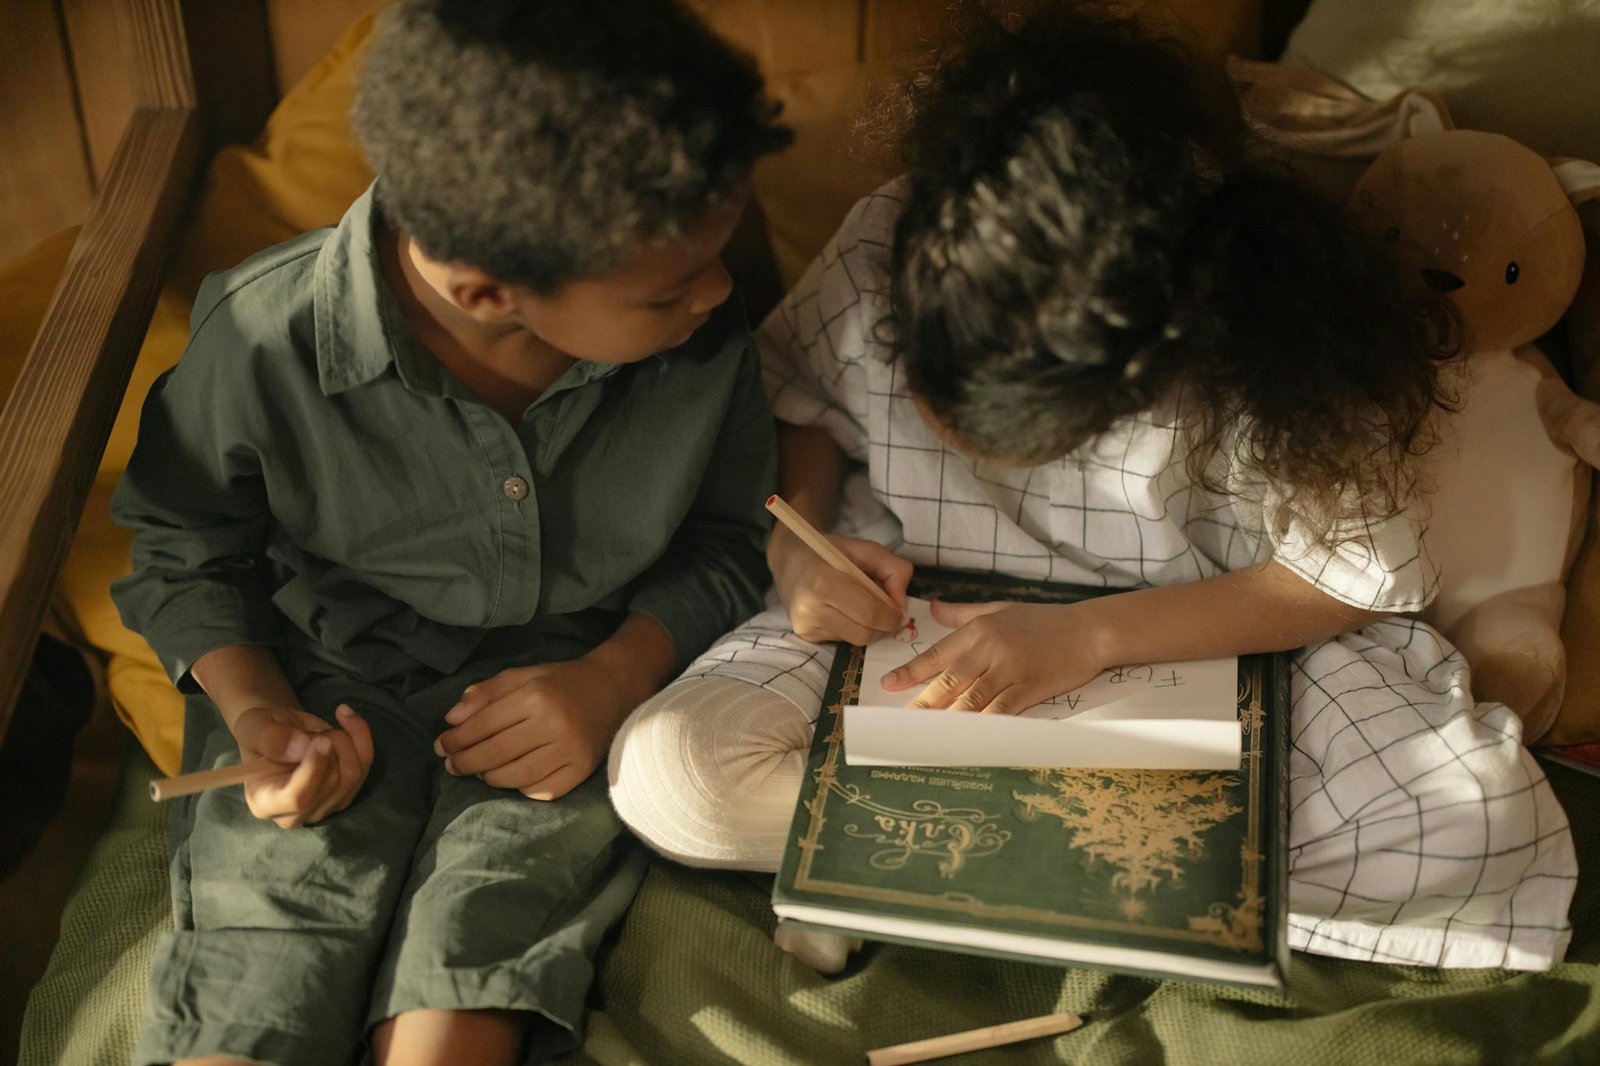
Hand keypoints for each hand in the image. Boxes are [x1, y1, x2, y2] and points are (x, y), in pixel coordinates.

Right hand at [230, 703, 373, 827]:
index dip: (315, 768)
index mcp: (264, 802)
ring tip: (319, 732)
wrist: (280, 731)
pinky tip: (345, 716)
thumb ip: (270, 737)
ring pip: (353, 773)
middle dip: (327, 742)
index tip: (321, 740)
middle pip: (332, 781)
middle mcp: (295, 814)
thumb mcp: (253, 726)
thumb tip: (302, 748)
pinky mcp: (345, 794)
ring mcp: (324, 807)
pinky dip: (360, 734)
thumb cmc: (261, 732)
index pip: (297, 798)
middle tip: (307, 732)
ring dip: (342, 739)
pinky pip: (366, 763)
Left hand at [433, 659, 623, 800]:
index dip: (456, 739)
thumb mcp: (523, 676)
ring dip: (488, 778)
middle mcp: (553, 725)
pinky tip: (511, 778)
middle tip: (451, 764)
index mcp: (536, 697)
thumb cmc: (561, 682)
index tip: (440, 746)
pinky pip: (540, 790)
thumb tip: (451, 719)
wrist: (613, 689)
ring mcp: (569, 751)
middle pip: (495, 753)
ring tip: (478, 771)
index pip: (482, 725)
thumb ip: (486, 693)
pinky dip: (520, 787)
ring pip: (514, 777)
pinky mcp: (581, 770)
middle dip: (464, 762)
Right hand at [769, 529, 911, 645]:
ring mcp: (805, 625)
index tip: (902, 613)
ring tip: (866, 609)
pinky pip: (842, 640)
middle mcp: (810, 608)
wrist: (791, 562)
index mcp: (824, 582)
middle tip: (891, 616)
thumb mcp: (866, 549)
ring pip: (855, 640)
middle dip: (884, 627)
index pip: (869, 613)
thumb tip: (901, 604)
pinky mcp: (805, 635)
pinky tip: (846, 612)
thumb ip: (893, 569)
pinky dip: (853, 628)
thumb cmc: (831, 554)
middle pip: (863, 633)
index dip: (892, 617)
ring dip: (870, 629)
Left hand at [879, 600, 1107, 713]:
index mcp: (979, 630)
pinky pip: (1001, 710)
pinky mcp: (1030, 688)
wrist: (1089, 630)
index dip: (911, 672)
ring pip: (971, 699)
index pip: (937, 654)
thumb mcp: (1000, 609)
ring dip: (947, 718)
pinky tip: (968, 736)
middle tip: (901, 720)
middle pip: (949, 681)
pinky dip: (983, 724)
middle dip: (923, 703)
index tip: (889, 685)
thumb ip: (963, 613)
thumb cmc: (1043, 620)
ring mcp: (1010, 670)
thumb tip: (933, 609)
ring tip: (926, 733)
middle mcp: (990, 649)